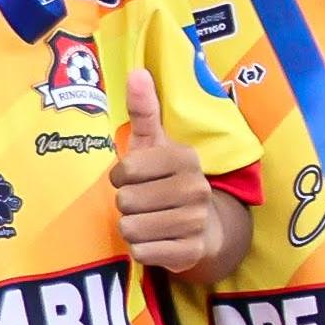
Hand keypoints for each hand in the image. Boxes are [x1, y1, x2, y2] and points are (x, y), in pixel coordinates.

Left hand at [109, 68, 220, 275]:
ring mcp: (196, 222)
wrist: (203, 227)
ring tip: (149, 220)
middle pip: (126, 201)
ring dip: (131, 227)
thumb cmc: (166, 180)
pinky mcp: (190, 253)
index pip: (127, 171)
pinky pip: (142, 253)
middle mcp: (196, 189)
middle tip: (143, 202)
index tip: (133, 178)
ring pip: (131, 228)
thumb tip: (137, 71)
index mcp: (186, 159)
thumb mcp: (154, 144)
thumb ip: (144, 111)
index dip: (121, 177)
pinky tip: (157, 241)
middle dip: (126, 204)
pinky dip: (140, 249)